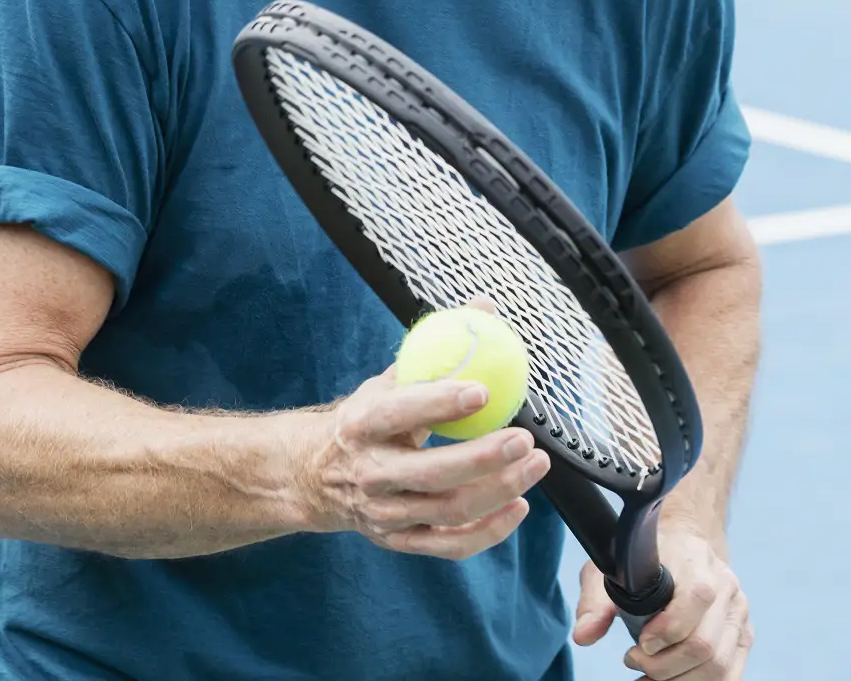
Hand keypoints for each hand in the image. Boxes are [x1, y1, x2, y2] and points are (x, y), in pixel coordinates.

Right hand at [295, 366, 549, 558]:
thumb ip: (436, 350)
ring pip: (447, 511)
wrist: (315, 478)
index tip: (483, 390)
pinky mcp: (400, 541)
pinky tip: (519, 506)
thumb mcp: (388, 381)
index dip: (440, 403)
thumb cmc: (365, 422)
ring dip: (498, 490)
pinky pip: (450, 544)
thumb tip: (485, 307)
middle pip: (430, 474)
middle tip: (524, 438)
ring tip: (535, 464)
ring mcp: (385, 514)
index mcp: (361, 425)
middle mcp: (370, 474)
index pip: (399, 414)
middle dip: (482, 459)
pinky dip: (489, 532)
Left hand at [572, 522, 750, 678]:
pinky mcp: (742, 634)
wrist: (683, 547)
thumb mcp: (612, 569)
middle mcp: (726, 586)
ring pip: (718, 666)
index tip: (640, 642)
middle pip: (704, 645)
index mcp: (697, 561)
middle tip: (634, 659)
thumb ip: (595, 601)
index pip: (697, 597)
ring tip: (648, 674)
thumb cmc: (646, 559)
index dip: (667, 630)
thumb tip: (583, 636)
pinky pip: (730, 675)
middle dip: (663, 666)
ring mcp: (738, 613)